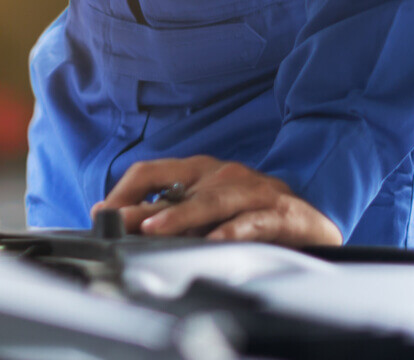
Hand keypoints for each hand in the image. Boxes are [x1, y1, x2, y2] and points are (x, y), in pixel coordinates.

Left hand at [92, 155, 342, 246]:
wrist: (311, 222)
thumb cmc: (251, 215)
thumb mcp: (204, 213)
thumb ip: (168, 216)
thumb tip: (122, 226)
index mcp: (199, 172)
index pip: (151, 172)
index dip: (124, 192)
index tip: (102, 213)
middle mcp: (222, 174)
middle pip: (175, 187)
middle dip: (144, 208)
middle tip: (119, 223)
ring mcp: (251, 191)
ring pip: (211, 201)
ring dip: (181, 216)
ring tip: (156, 229)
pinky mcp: (278, 212)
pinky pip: (252, 221)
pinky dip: (232, 231)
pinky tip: (216, 242)